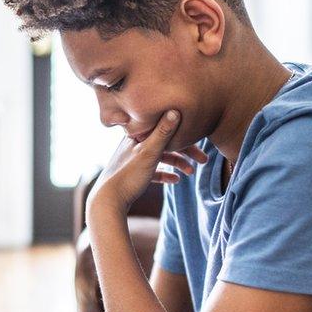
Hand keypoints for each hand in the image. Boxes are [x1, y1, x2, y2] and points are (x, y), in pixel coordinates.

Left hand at [88, 110, 203, 216]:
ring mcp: (132, 160)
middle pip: (164, 143)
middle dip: (185, 151)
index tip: (200, 140)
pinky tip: (176, 180)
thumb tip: (175, 109)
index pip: (163, 129)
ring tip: (191, 173)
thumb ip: (163, 133)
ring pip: (160, 157)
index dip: (183, 134)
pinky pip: (152, 171)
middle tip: (204, 160)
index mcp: (136, 136)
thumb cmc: (127, 176)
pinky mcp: (132, 175)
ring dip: (177, 163)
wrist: (107, 201)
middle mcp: (133, 145)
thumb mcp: (148, 153)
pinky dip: (165, 174)